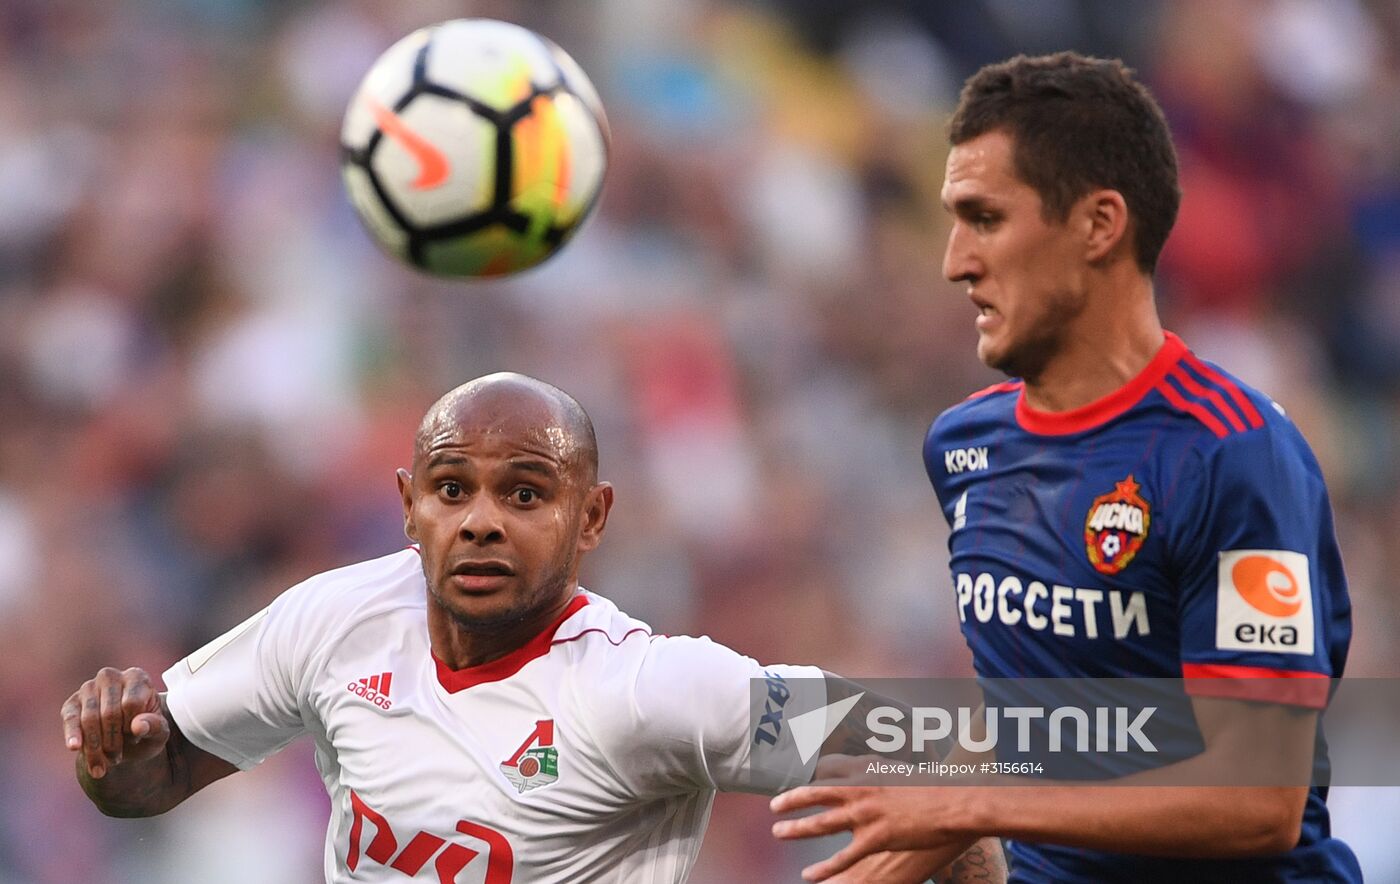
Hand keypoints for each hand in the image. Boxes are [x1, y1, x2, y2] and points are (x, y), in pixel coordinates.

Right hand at [62, 667, 170, 778]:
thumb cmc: (145, 731)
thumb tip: (138, 726)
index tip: (137, 739)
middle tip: (117, 759)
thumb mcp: (159, 732)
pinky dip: (72, 735)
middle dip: (112, 741)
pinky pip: (71, 719)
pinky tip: (74, 747)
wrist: (124, 740)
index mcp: (137, 677)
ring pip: (90, 719)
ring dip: (95, 747)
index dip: (133, 727)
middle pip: (110, 713)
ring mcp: (88, 688)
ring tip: (101, 768)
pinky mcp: (71, 704)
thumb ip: (155, 727)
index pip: (131, 703)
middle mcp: (111, 677)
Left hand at [772, 784, 971, 881]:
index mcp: (864, 768)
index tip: (796, 775)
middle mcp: (858, 789)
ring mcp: (865, 815)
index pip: (826, 768)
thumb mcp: (895, 767)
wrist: (953, 801)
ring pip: (820, 824)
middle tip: (773, 805)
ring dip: (795, 829)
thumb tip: (862, 766)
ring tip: (779, 831)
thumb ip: (873, 769)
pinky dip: (824, 869)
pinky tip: (810, 875)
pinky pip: (843, 857)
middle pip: (813, 793)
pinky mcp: (875, 839)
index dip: (809, 772)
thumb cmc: (929, 783)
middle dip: (790, 800)